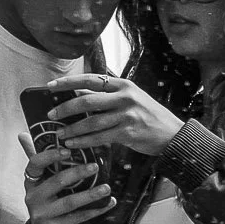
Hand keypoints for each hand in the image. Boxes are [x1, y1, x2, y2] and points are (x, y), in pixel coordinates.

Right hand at [25, 137, 115, 223]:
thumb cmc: (46, 198)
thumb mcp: (39, 180)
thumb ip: (37, 159)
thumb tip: (24, 133)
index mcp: (30, 181)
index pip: (35, 164)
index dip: (50, 156)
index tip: (68, 150)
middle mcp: (33, 197)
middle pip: (57, 182)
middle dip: (77, 173)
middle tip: (95, 166)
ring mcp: (43, 213)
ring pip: (70, 202)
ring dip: (90, 194)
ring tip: (107, 188)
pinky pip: (79, 217)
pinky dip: (96, 210)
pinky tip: (109, 203)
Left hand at [45, 72, 186, 156]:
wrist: (173, 134)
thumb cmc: (150, 116)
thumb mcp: (133, 98)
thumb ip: (111, 96)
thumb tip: (81, 96)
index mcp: (123, 85)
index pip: (90, 79)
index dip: (68, 82)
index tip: (51, 86)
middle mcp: (124, 97)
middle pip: (87, 100)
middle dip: (65, 108)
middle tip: (51, 115)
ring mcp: (127, 115)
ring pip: (91, 122)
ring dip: (72, 129)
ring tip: (60, 134)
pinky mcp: (128, 132)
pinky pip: (100, 137)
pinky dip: (84, 141)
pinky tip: (74, 144)